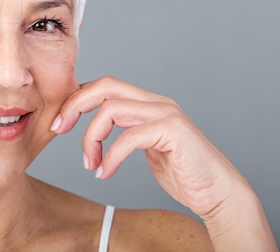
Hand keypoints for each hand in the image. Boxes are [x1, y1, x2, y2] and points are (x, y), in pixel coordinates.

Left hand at [51, 75, 247, 218]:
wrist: (219, 194)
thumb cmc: (183, 174)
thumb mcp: (145, 148)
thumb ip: (125, 132)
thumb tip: (96, 128)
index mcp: (148, 102)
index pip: (104, 86)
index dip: (77, 100)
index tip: (61, 124)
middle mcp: (156, 102)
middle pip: (105, 85)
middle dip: (75, 104)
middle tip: (59, 129)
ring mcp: (166, 113)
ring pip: (111, 109)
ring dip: (91, 138)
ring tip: (90, 164)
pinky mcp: (173, 131)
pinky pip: (128, 137)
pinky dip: (111, 157)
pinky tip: (105, 173)